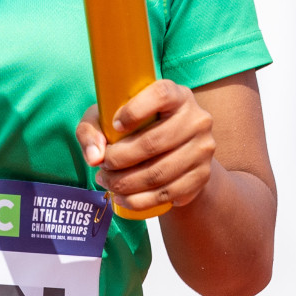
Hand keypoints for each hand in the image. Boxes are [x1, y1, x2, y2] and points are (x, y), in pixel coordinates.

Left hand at [76, 79, 218, 213]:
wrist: (174, 150)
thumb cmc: (134, 127)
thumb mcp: (107, 119)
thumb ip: (92, 130)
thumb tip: (94, 156)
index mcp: (176, 95)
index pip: (161, 95)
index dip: (135, 111)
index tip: (114, 126)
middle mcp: (196, 119)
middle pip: (154, 142)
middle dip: (119, 159)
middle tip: (102, 166)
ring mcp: (203, 148)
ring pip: (159, 172)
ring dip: (126, 183)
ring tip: (107, 182)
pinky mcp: (203, 175)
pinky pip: (169, 193)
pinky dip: (140, 200)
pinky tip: (122, 198)